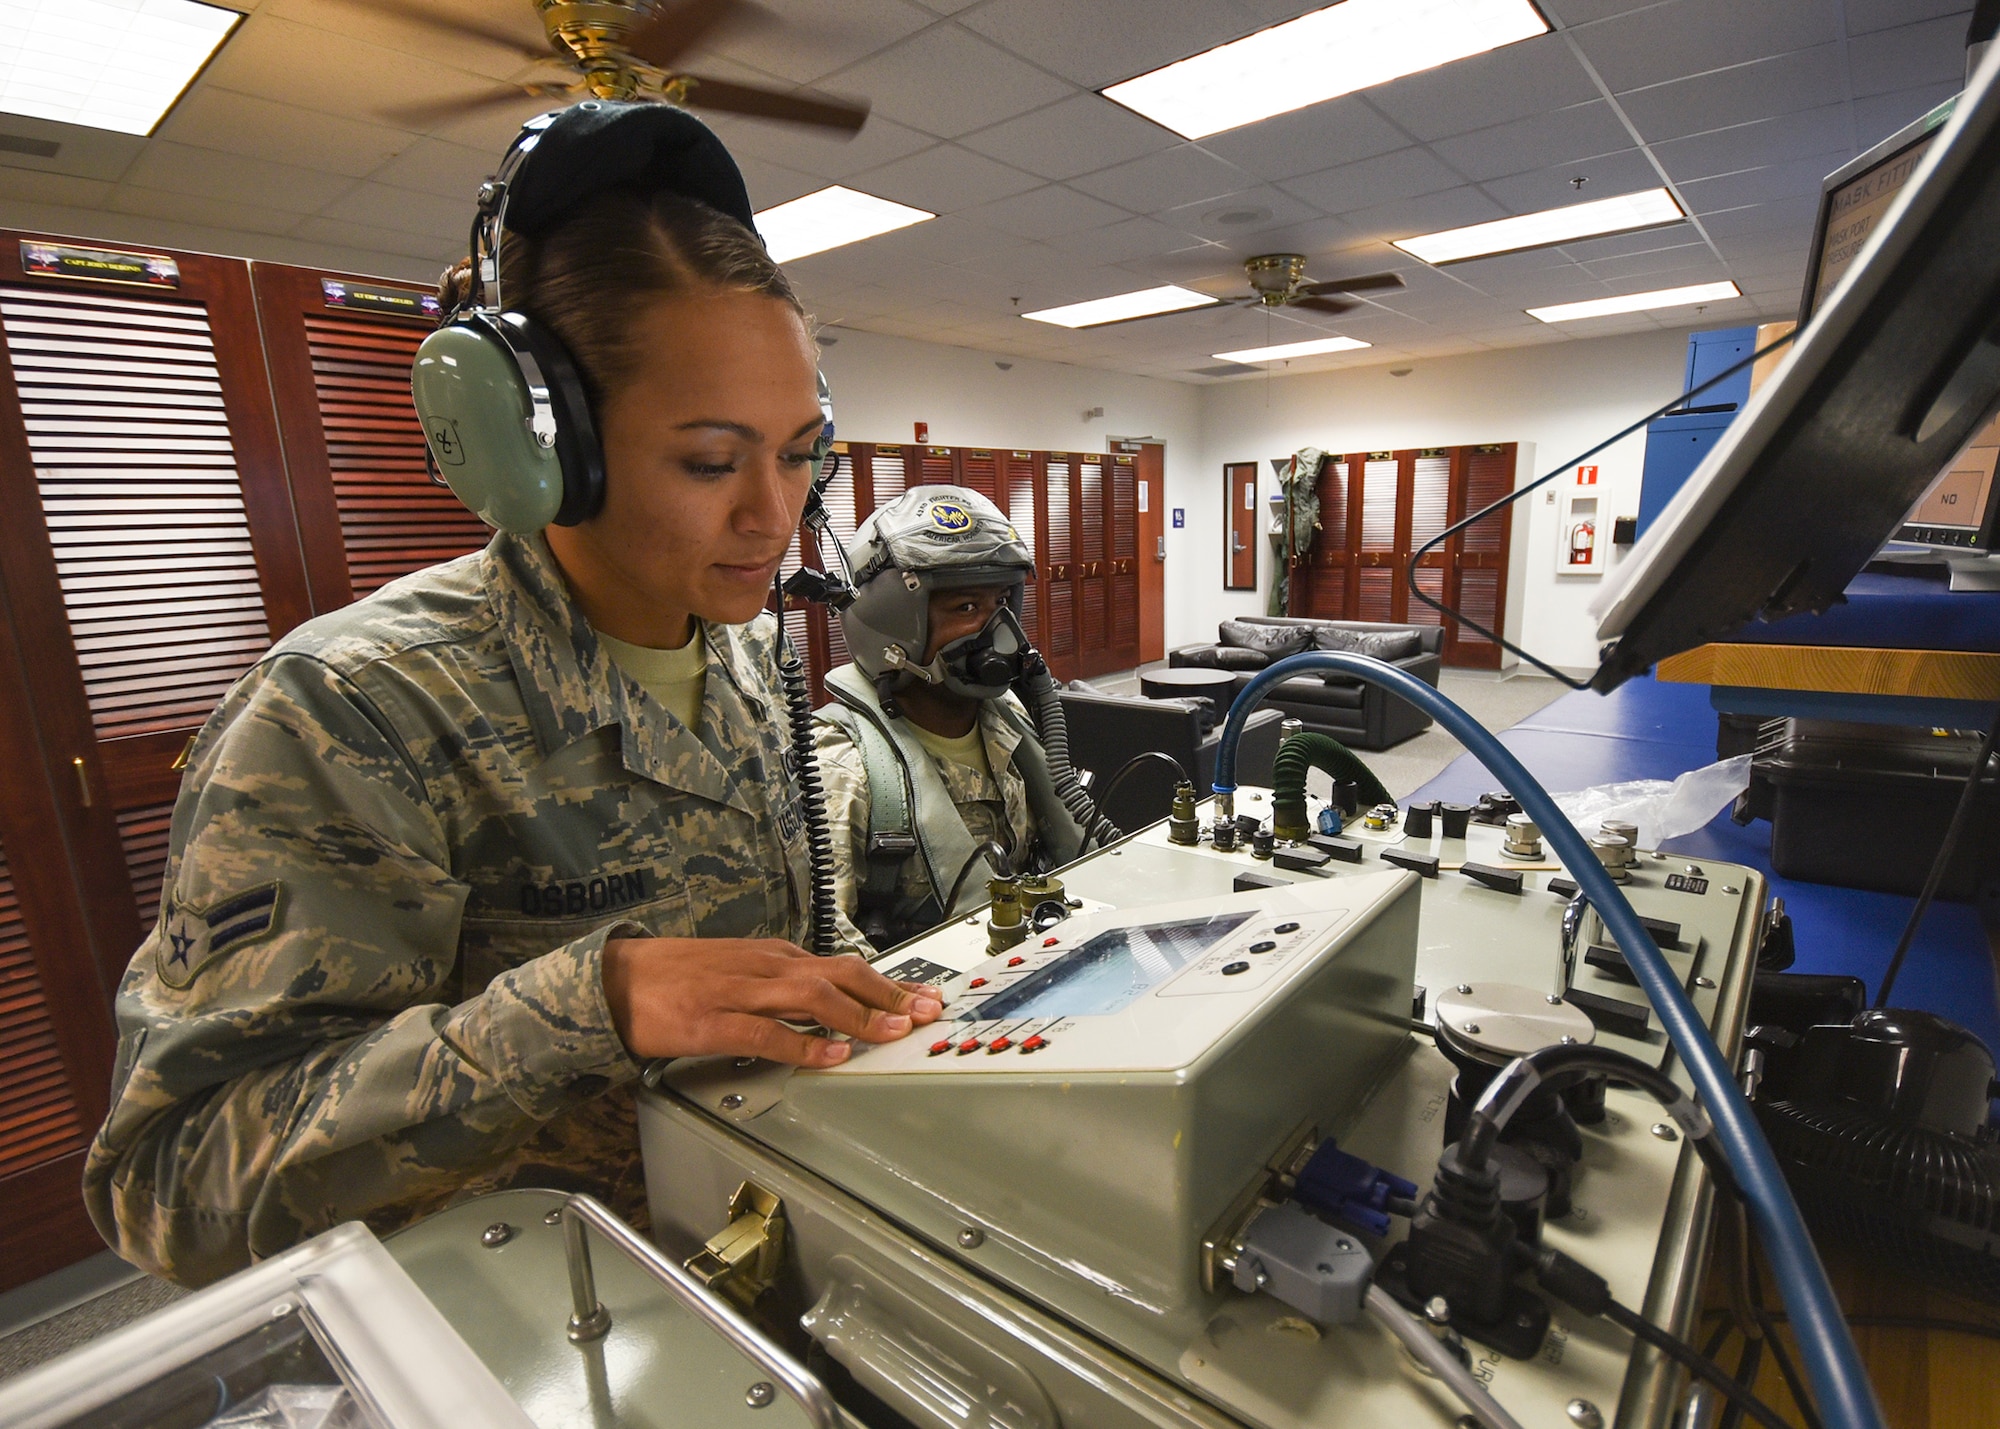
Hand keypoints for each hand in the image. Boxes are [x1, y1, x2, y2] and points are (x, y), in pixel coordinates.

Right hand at [600, 937, 943, 1067]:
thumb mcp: (739, 970)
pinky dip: (804, 1043)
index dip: (887, 985)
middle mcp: (764, 967)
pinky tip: (830, 1054)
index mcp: (772, 957)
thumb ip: (781, 986)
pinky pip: (767, 1033)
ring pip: (812, 997)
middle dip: (889, 996)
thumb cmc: (675, 977)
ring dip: (859, 1016)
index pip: (843, 966)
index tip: (922, 999)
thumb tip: (828, 1003)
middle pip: (840, 975)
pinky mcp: (713, 1021)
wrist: (614, 980)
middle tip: (926, 1014)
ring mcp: (739, 992)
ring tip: (892, 1033)